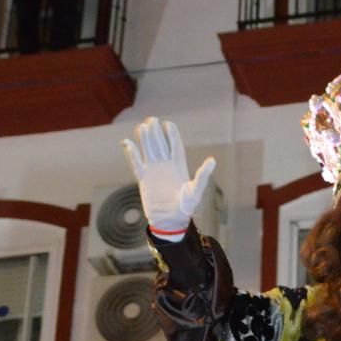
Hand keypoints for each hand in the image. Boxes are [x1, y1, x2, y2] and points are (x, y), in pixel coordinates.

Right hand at [122, 118, 216, 238]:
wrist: (170, 222)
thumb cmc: (186, 208)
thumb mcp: (196, 191)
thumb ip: (202, 175)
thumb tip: (212, 160)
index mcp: (179, 167)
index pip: (175, 146)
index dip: (172, 135)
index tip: (168, 124)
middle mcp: (166, 167)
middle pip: (160, 145)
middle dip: (156, 133)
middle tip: (152, 119)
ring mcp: (154, 172)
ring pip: (148, 151)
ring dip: (144, 140)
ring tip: (141, 126)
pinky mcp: (144, 180)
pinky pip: (136, 164)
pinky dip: (132, 155)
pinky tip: (127, 143)